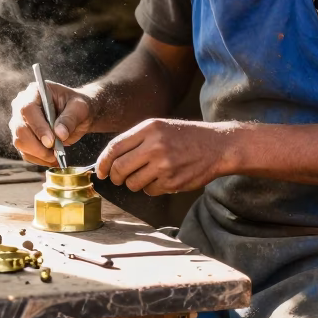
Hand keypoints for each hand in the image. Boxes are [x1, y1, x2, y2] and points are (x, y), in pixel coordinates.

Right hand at [8, 80, 94, 165]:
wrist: (77, 114)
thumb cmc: (77, 106)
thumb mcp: (80, 108)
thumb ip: (70, 118)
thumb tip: (59, 134)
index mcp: (34, 92)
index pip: (28, 109)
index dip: (38, 127)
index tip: (51, 142)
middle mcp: (21, 106)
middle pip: (20, 128)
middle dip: (37, 145)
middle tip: (55, 154)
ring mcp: (20, 123)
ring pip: (20, 142)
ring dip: (38, 154)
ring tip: (57, 158)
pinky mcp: (23, 137)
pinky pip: (25, 152)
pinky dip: (38, 159)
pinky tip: (52, 160)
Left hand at [95, 119, 233, 195]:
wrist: (217, 146)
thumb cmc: (185, 136)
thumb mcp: (160, 127)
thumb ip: (136, 139)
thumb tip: (109, 159)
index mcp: (149, 128)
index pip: (115, 147)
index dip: (103, 162)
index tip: (100, 171)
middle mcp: (155, 146)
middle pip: (120, 168)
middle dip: (116, 177)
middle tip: (119, 178)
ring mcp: (164, 165)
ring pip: (133, 183)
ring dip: (134, 183)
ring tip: (147, 175)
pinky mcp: (172, 181)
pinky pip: (150, 191)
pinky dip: (151, 188)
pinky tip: (162, 178)